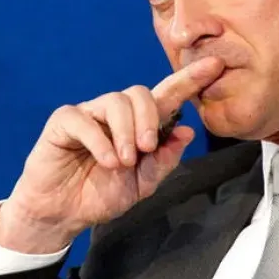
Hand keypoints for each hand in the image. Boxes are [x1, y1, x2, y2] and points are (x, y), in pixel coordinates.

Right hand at [0, 56, 224, 253]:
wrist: (63, 214)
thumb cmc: (100, 194)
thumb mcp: (142, 185)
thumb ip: (164, 160)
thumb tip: (188, 131)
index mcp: (138, 125)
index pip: (167, 96)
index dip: (190, 80)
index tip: (215, 64)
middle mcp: (115, 114)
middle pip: (140, 92)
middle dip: (149, 119)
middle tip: (147, 148)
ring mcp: (89, 114)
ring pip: (115, 101)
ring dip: (125, 132)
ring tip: (124, 162)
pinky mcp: (64, 121)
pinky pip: (84, 119)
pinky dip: (100, 142)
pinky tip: (107, 161)